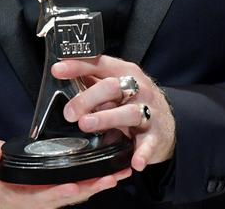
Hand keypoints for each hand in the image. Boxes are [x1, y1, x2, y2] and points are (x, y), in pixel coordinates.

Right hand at [0, 140, 131, 208]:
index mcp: (19, 196)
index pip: (41, 196)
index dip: (58, 193)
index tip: (73, 186)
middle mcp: (38, 200)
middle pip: (68, 196)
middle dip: (90, 188)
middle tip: (110, 178)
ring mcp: (48, 197)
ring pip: (77, 193)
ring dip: (98, 185)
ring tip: (119, 174)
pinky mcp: (55, 191)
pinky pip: (77, 187)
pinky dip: (94, 182)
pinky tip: (110, 174)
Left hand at [54, 56, 175, 171]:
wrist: (167, 123)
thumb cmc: (133, 101)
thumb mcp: (115, 87)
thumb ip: (91, 81)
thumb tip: (62, 72)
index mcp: (124, 72)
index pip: (100, 63)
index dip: (78, 66)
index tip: (58, 70)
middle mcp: (138, 89)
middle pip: (112, 87)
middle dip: (88, 98)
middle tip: (69, 113)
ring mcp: (148, 112)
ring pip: (129, 112)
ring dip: (106, 118)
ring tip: (86, 125)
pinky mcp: (155, 135)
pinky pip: (148, 144)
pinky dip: (142, 153)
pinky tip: (135, 162)